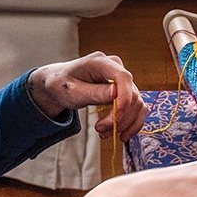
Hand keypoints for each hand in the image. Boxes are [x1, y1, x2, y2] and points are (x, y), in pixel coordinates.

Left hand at [27, 52, 144, 140]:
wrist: (60, 84)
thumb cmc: (62, 84)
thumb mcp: (72, 91)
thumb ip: (94, 92)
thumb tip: (115, 93)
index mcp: (101, 62)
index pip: (123, 77)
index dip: (124, 99)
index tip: (116, 118)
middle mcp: (116, 67)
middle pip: (132, 94)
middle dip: (119, 117)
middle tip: (100, 130)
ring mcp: (122, 79)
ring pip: (137, 104)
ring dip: (124, 123)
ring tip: (105, 133)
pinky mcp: (125, 90)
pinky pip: (137, 108)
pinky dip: (131, 123)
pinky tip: (122, 134)